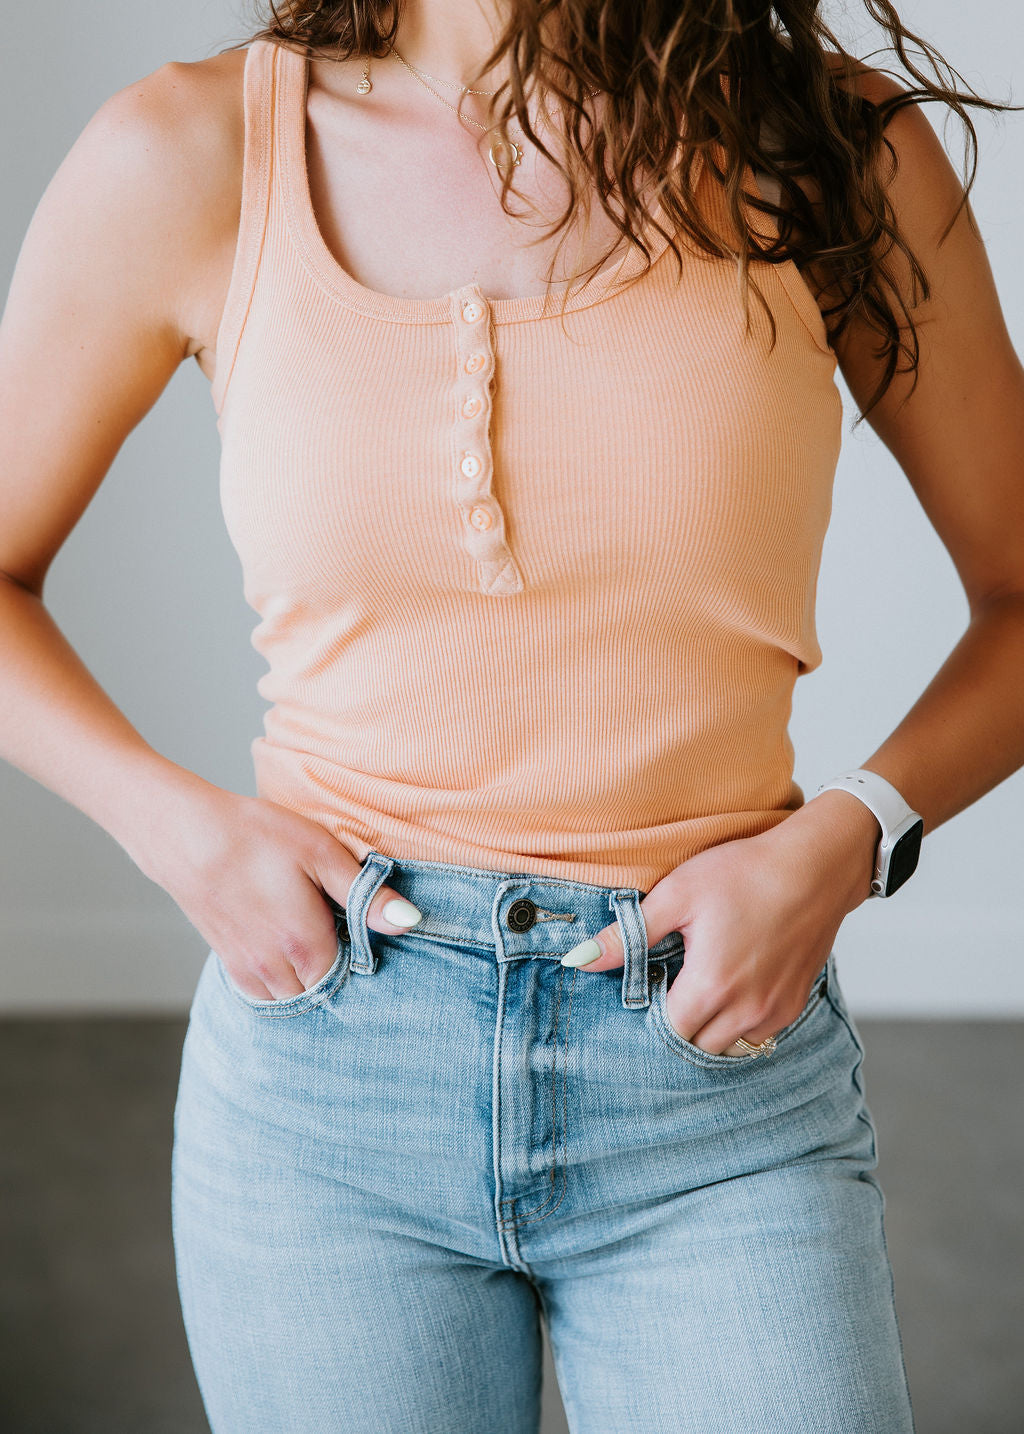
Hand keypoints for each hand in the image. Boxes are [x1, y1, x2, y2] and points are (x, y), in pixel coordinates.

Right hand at [130, 778, 421, 1000]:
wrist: (185, 835)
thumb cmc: (256, 836)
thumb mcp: (321, 852)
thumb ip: (365, 893)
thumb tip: (410, 922)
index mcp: (306, 945)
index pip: (351, 978)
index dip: (363, 957)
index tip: (361, 930)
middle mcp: (276, 969)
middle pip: (323, 993)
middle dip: (338, 972)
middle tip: (341, 931)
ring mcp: (248, 970)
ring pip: (293, 997)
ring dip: (309, 978)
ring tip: (314, 937)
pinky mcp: (229, 963)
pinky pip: (265, 992)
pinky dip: (282, 979)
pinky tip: (286, 948)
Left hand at [561, 791, 879, 1054]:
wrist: (816, 866)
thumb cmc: (745, 873)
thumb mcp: (677, 894)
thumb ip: (629, 935)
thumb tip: (578, 960)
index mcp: (711, 986)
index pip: (666, 1031)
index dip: (651, 1013)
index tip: (648, 986)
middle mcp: (745, 1010)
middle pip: (696, 1044)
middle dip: (679, 1023)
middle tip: (672, 984)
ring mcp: (775, 1011)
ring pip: (729, 1045)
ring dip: (710, 1027)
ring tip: (702, 985)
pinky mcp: (795, 1003)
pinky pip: (758, 1033)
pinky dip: (740, 1021)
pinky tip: (733, 985)